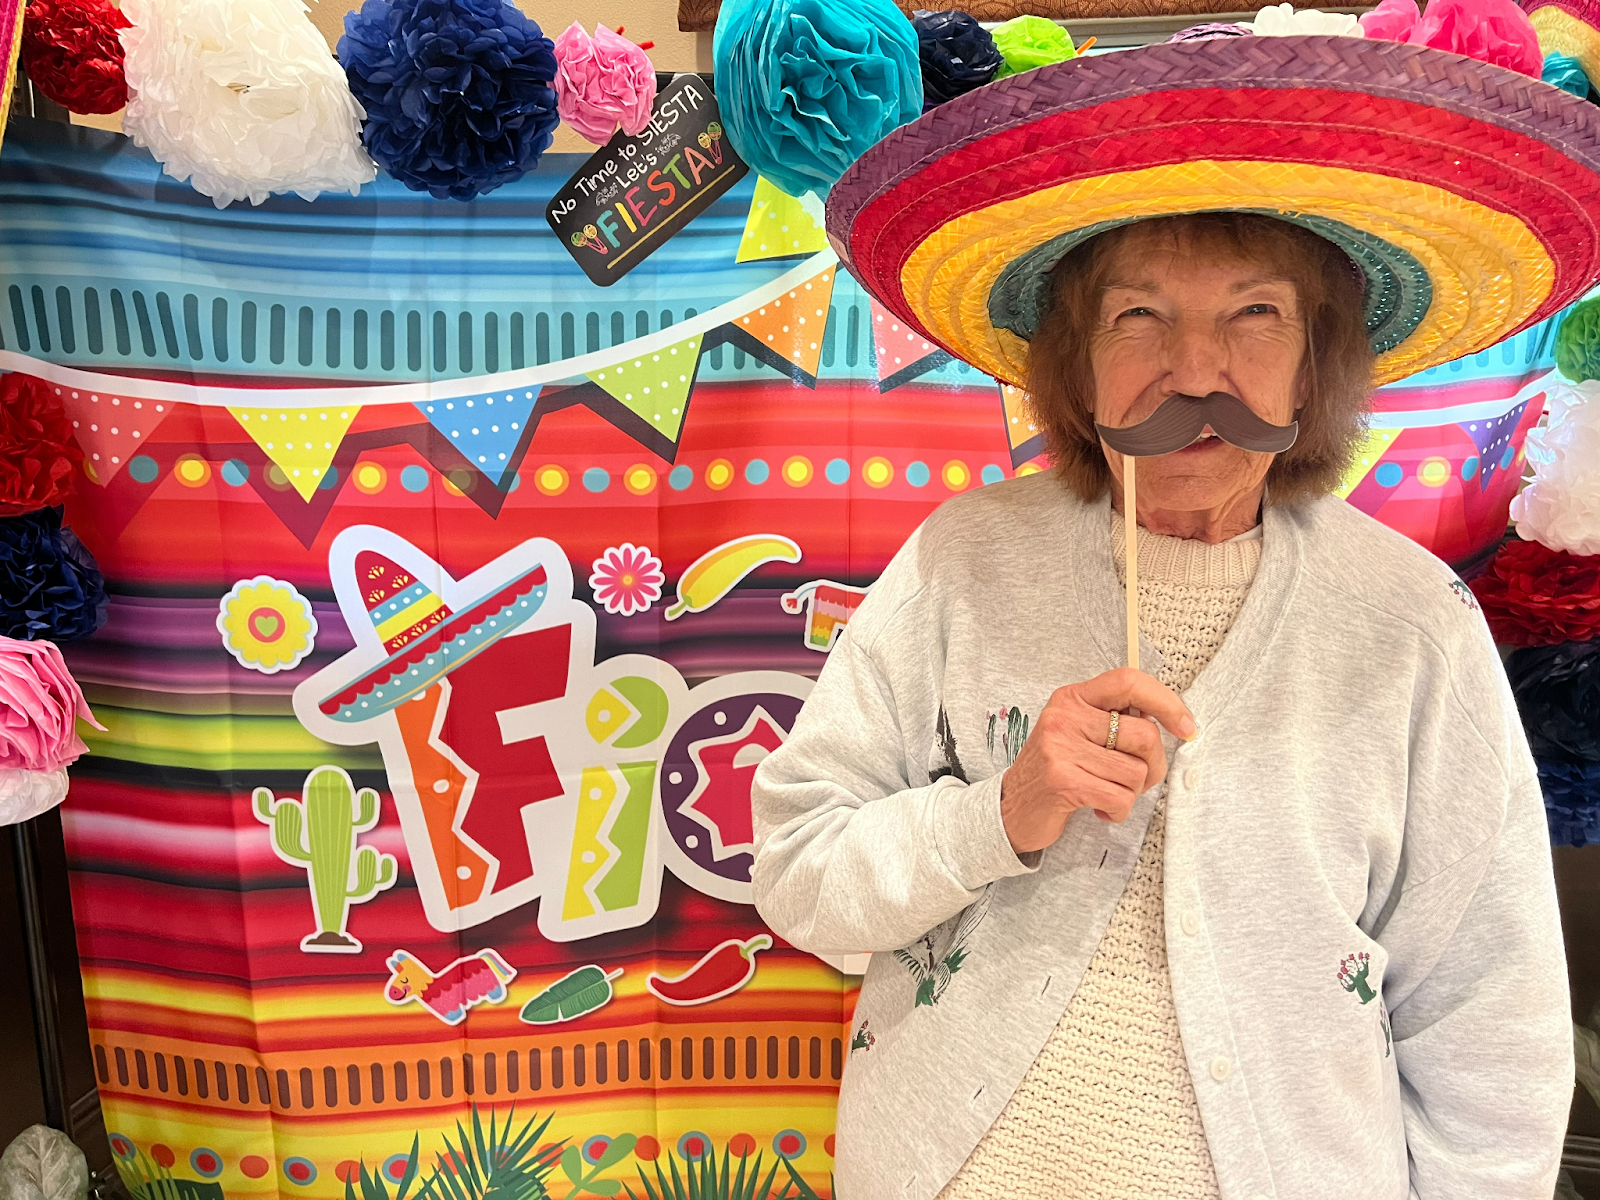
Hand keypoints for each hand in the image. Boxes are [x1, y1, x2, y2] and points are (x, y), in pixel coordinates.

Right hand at [1000, 668, 1195, 853]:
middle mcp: (1064, 717)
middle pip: (1144, 735)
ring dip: (1131, 793)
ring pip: (1136, 773)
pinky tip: (1100, 809)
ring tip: (1108, 793)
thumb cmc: (1055, 770)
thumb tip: (1168, 720)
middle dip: (1153, 766)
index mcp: (1073, 698)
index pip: (1128, 681)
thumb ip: (1114, 721)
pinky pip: (1120, 798)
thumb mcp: (1078, 733)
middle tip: (1135, 780)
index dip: (1166, 702)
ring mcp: (1061, 748)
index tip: (1186, 726)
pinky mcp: (1063, 780)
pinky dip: (1118, 812)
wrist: (1011, 808)